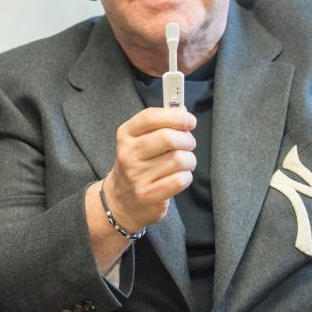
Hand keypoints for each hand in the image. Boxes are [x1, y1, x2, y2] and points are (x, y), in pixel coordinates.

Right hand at [104, 107, 196, 233]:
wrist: (121, 199)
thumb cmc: (138, 164)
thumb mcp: (139, 139)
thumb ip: (160, 124)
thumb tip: (183, 111)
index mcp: (126, 135)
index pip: (151, 117)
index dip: (176, 116)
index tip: (190, 121)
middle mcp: (128, 154)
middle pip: (168, 138)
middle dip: (187, 139)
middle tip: (188, 144)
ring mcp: (136, 176)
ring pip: (178, 159)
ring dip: (189, 160)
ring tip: (184, 163)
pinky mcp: (148, 194)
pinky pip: (180, 180)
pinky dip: (186, 176)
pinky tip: (180, 176)